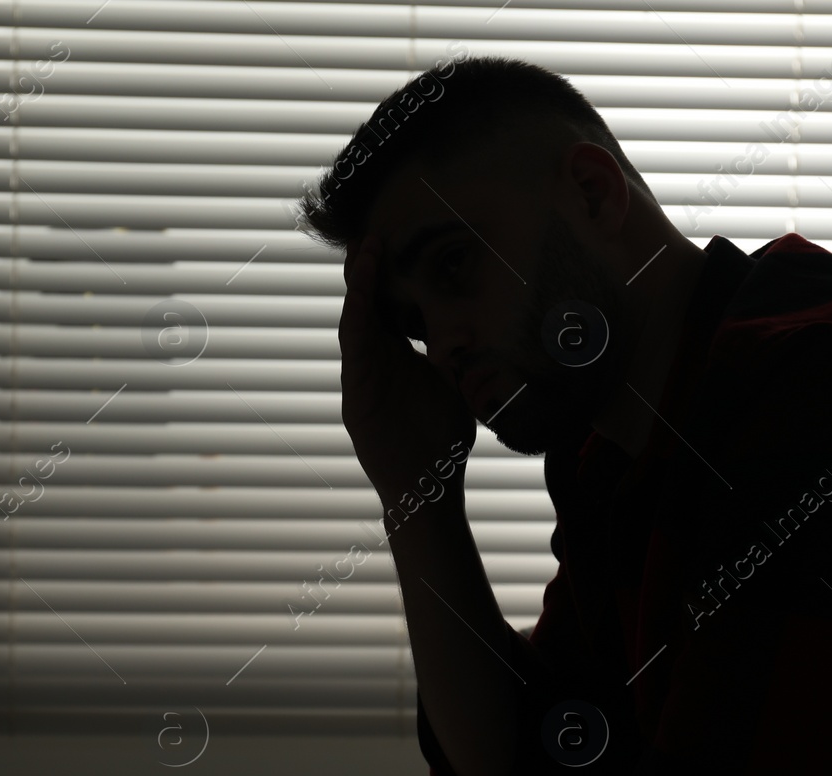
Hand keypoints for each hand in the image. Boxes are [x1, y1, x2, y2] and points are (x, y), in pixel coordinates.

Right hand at [339, 233, 476, 506]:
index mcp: (398, 357)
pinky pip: (355, 349)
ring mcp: (364, 376)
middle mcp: (377, 362)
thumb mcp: (456, 386)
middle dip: (368, 270)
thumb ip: (458, 355)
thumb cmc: (441, 442)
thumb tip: (476, 323)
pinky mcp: (357, 395)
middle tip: (372, 232)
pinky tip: (361, 295)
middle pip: (368, 306)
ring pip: (357, 321)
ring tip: (366, 251)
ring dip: (361, 286)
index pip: (390, 306)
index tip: (396, 239)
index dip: (390, 274)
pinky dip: (357, 319)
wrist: (428, 486)